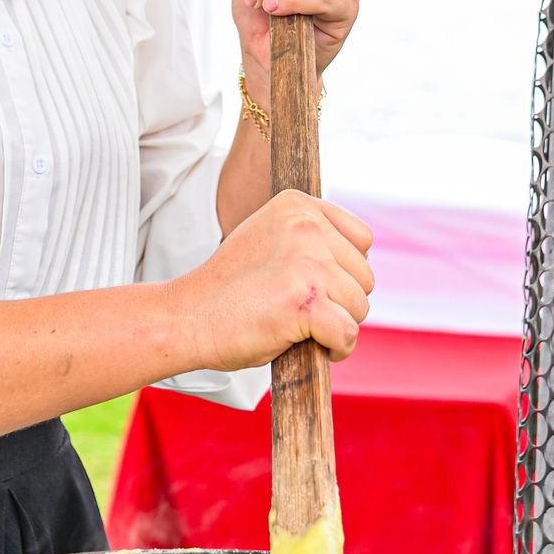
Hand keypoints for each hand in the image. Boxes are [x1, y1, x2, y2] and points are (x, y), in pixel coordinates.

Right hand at [177, 189, 372, 371]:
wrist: (188, 317)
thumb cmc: (229, 289)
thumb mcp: (268, 239)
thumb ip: (308, 239)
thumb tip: (357, 263)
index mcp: (297, 205)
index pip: (362, 239)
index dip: (344, 270)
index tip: (313, 284)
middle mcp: (305, 227)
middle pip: (365, 276)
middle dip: (341, 300)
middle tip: (301, 309)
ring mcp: (306, 263)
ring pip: (360, 306)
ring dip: (338, 324)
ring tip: (300, 326)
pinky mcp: (306, 301)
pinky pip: (348, 333)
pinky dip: (336, 349)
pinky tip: (312, 346)